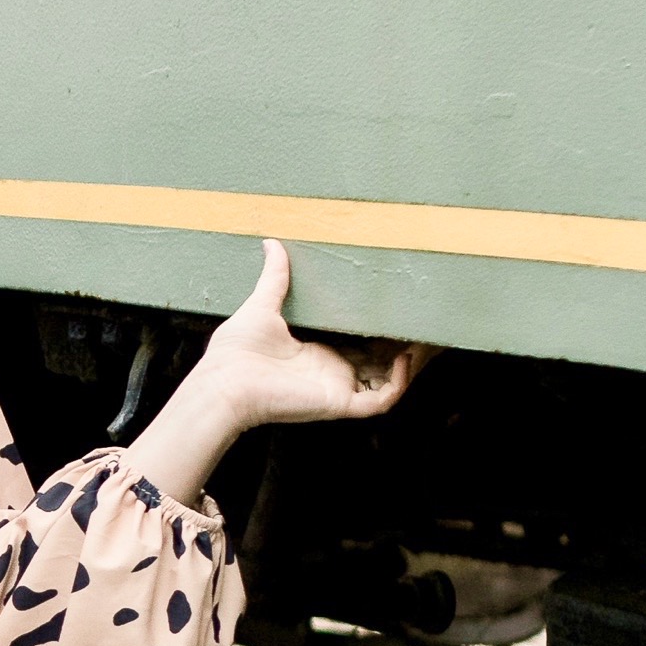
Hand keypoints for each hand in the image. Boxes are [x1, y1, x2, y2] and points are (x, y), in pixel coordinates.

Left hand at [200, 242, 425, 432]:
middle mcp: (331, 372)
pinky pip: (379, 401)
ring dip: (407, 367)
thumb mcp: (261, 306)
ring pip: (386, 384)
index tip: (396, 312)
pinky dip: (396, 384)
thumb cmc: (236, 350)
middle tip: (421, 326)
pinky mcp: (338, 402)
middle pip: (378, 365)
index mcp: (317, 353)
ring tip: (421, 340)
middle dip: (402, 349)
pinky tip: (403, 359)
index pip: (357, 347)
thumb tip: (271, 243)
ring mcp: (337, 388)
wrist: (224, 382)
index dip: (378, 334)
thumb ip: (274, 277)